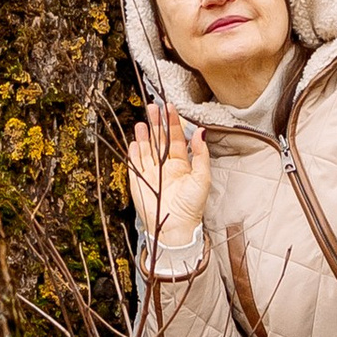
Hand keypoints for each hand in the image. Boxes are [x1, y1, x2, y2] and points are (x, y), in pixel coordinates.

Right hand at [127, 98, 211, 252]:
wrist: (175, 228)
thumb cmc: (192, 207)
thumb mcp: (202, 178)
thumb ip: (201, 155)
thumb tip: (202, 132)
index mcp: (181, 165)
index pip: (175, 139)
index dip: (172, 123)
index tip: (169, 108)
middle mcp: (165, 167)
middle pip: (159, 140)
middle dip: (156, 124)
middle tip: (152, 107)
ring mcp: (151, 174)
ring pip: (146, 150)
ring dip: (144, 136)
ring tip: (142, 122)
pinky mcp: (139, 182)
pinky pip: (135, 165)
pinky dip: (134, 153)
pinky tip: (134, 142)